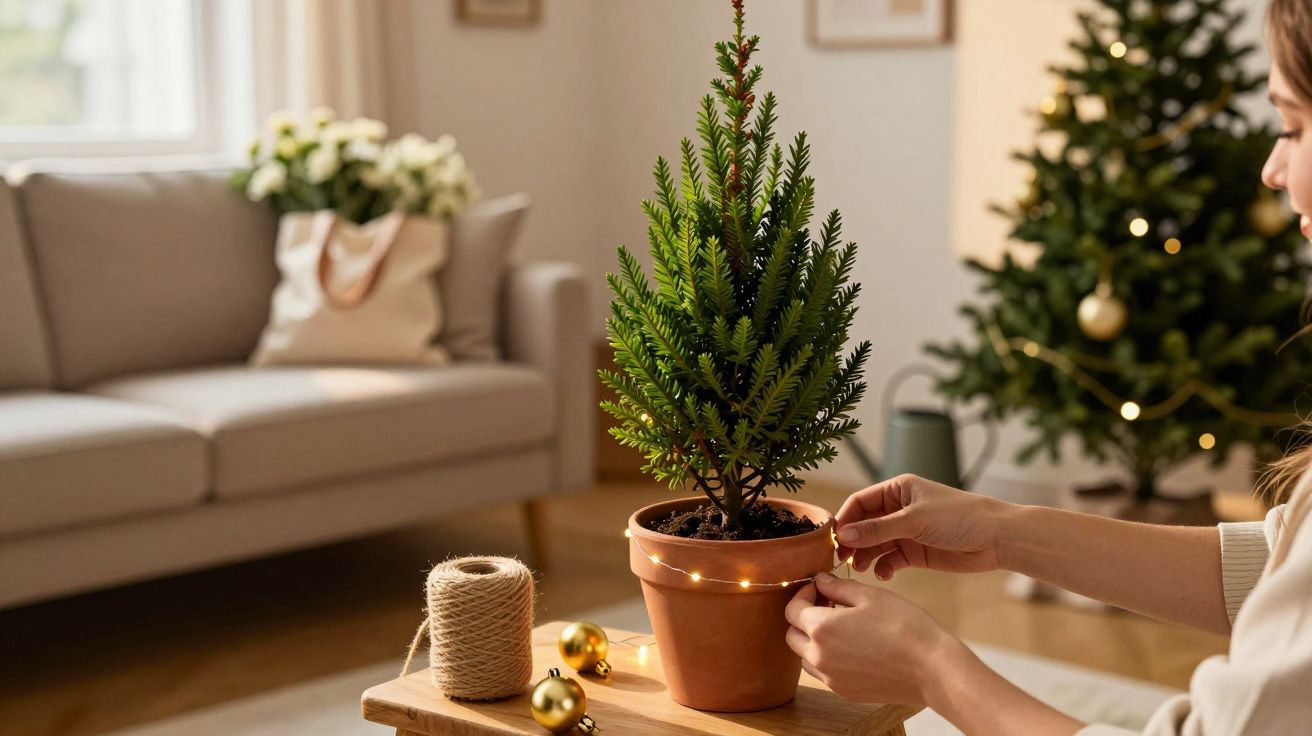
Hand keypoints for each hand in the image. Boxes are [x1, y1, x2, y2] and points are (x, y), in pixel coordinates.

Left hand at [783, 572, 959, 705]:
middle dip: (803, 617)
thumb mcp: (870, 595)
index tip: (818, 588)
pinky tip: (852, 647)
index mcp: (820, 629)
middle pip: (793, 635)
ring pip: (805, 657)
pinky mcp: (845, 692)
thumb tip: (820, 581)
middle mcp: (819, 657)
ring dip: (812, 640)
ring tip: (840, 627)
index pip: (792, 610)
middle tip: (828, 605)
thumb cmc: (904, 626)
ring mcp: (831, 678)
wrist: (931, 668)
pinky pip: (824, 673)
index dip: (803, 594)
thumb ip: (838, 587)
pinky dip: (828, 659)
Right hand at [834, 474, 1007, 578]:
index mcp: (897, 490)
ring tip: (860, 568)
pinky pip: (890, 560)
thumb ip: (877, 529)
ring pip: (875, 544)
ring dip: (865, 556)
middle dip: (852, 541)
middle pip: (864, 525)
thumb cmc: (958, 517)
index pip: (860, 502)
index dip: (845, 519)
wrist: (996, 538)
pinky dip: (884, 568)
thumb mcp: (914, 520)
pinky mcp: (915, 552)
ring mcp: (907, 532)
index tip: (832, 538)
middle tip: (841, 558)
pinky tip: (884, 574)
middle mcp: (899, 509)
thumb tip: (843, 535)